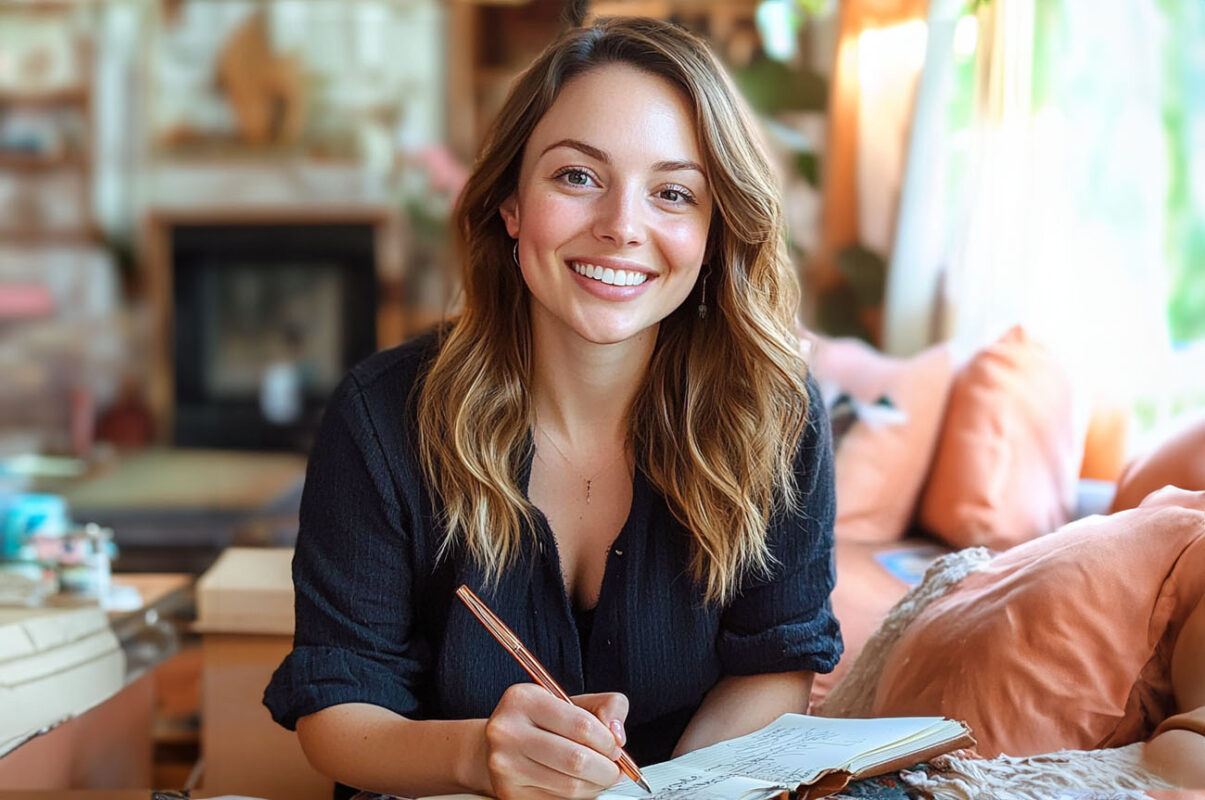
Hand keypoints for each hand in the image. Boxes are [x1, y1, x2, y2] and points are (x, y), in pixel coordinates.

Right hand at [483, 683, 628, 798]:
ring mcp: (505, 766)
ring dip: (595, 785)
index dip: (608, 741)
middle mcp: (508, 732)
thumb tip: (617, 733)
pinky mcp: (509, 793)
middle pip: (577, 760)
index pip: (582, 725)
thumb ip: (605, 705)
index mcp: (524, 700)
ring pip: (570, 787)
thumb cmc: (540, 721)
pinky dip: (578, 797)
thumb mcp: (570, 701)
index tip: (615, 746)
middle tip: (614, 768)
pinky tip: (578, 784)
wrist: (497, 745)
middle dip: (607, 769)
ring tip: (599, 776)